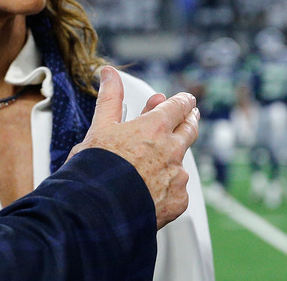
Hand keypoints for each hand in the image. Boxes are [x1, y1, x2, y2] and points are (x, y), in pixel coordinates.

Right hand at [69, 66, 199, 228]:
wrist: (99, 213)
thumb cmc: (96, 170)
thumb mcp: (100, 128)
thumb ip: (110, 98)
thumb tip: (110, 73)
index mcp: (155, 128)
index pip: (179, 106)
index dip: (183, 101)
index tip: (186, 100)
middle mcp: (172, 150)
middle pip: (190, 129)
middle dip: (190, 121)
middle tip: (189, 117)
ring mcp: (177, 177)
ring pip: (181, 161)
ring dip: (174, 156)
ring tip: (158, 160)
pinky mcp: (178, 202)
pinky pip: (177, 189)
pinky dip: (167, 186)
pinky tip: (152, 188)